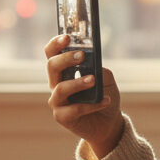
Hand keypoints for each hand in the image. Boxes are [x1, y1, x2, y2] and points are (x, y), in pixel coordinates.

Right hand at [45, 34, 123, 157]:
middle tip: (81, 55)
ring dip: (77, 83)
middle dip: (65, 59)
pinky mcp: (63, 117)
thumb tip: (95, 68)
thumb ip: (101, 71)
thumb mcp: (107, 80)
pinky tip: (105, 101)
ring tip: (93, 80)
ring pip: (60, 89)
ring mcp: (57, 101)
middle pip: (52, 66)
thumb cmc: (104, 95)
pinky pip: (73, 110)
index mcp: (64, 71)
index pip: (52, 53)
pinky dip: (91, 105)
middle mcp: (56, 84)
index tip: (67, 37)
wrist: (108, 122)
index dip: (56, 43)